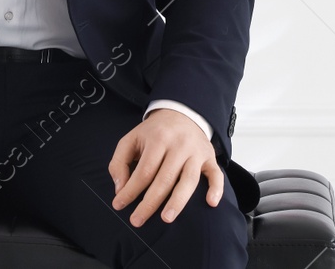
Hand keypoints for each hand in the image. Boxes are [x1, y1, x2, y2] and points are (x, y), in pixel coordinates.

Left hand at [108, 108, 221, 226]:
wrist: (181, 113)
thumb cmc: (153, 132)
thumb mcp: (130, 139)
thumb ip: (119, 162)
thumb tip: (120, 189)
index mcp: (157, 139)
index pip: (144, 170)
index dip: (131, 190)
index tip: (118, 205)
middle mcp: (179, 145)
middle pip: (165, 179)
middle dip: (150, 203)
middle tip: (137, 221)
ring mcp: (196, 152)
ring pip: (189, 180)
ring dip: (178, 201)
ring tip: (166, 218)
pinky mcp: (209, 157)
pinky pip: (216, 174)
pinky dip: (216, 189)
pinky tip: (211, 203)